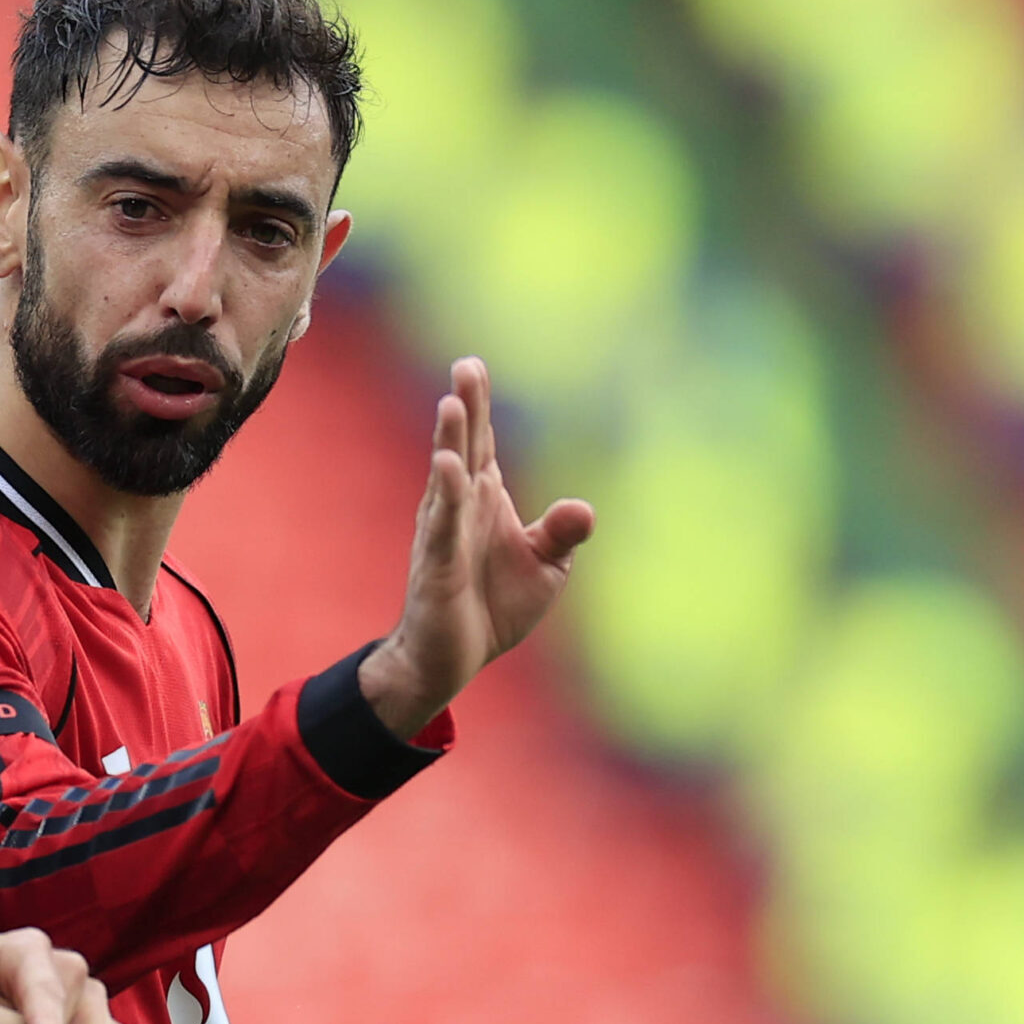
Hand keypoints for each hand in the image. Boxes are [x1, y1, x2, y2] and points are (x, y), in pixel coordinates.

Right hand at [360, 357, 593, 736]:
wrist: (453, 658)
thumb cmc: (493, 605)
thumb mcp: (544, 568)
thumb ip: (562, 535)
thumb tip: (585, 509)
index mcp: (483, 499)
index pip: (482, 444)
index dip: (479, 406)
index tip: (472, 365)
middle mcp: (459, 506)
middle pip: (463, 447)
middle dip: (465, 407)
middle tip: (465, 366)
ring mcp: (444, 532)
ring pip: (448, 478)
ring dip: (450, 441)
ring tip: (452, 404)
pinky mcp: (438, 563)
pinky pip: (442, 524)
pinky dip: (445, 494)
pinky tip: (447, 466)